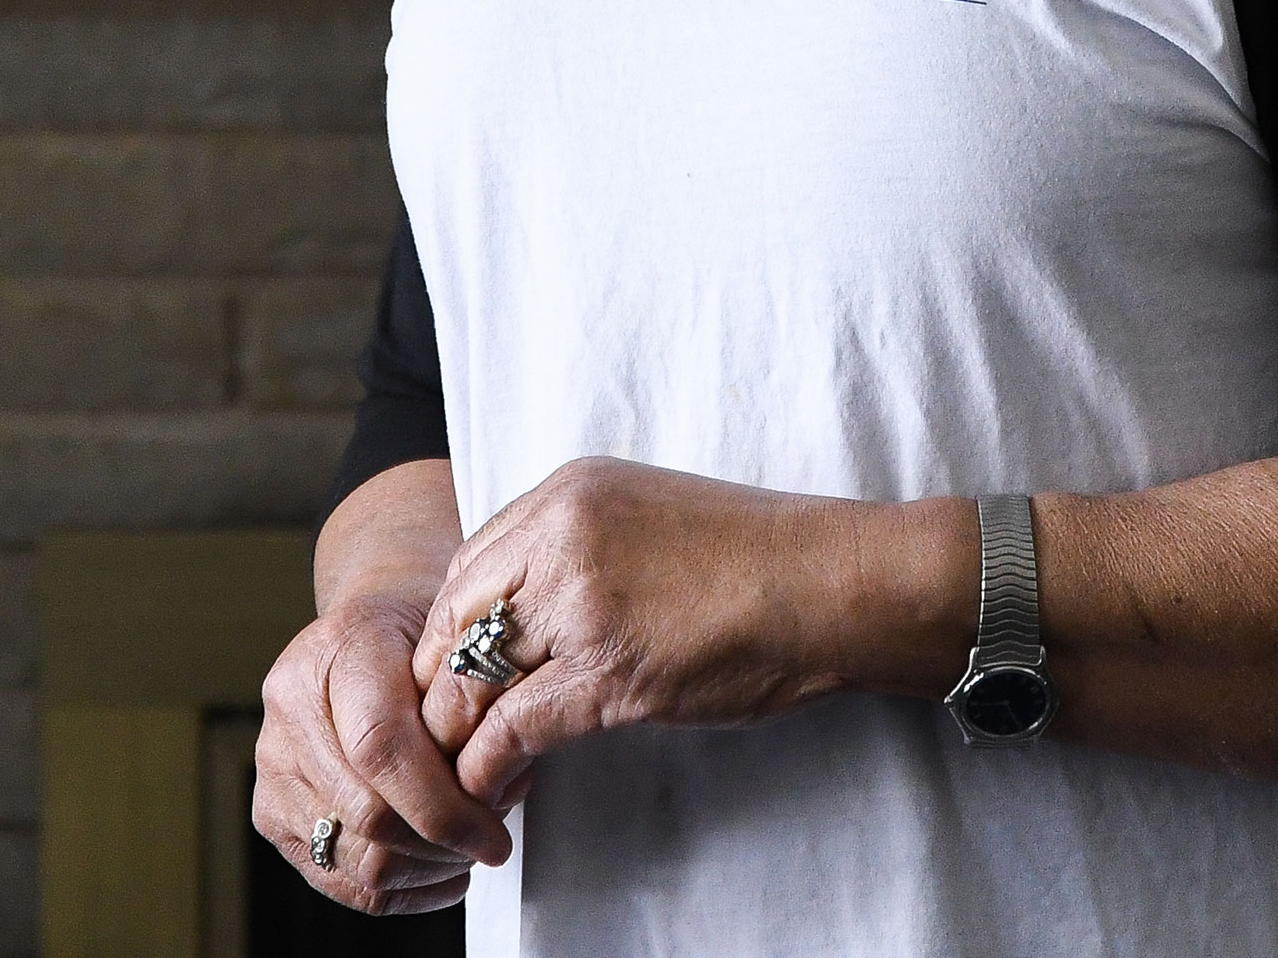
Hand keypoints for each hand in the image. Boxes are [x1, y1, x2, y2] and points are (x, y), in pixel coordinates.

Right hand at [252, 463, 513, 916]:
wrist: (368, 634)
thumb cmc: (423, 637)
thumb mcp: (457, 639)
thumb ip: (477, 703)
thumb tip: (505, 782)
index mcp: (337, 653)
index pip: (381, 747)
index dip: (443, 804)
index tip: (495, 832)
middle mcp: (290, 712)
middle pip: (368, 815)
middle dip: (443, 843)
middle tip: (493, 838)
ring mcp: (273, 767)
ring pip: (355, 858)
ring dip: (426, 869)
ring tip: (468, 845)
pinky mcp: (272, 814)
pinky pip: (340, 881)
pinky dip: (401, 890)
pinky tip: (442, 869)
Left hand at [412, 458, 969, 809]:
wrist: (835, 580)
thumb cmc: (761, 555)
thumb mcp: (650, 516)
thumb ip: (582, 547)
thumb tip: (532, 611)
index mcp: (569, 490)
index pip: (469, 564)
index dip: (454, 629)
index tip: (462, 672)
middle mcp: (561, 535)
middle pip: (454, 617)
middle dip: (442, 681)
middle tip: (448, 728)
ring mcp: (582, 601)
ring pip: (474, 676)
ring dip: (458, 732)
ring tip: (461, 769)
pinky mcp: (608, 670)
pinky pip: (515, 725)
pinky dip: (493, 765)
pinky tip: (499, 787)